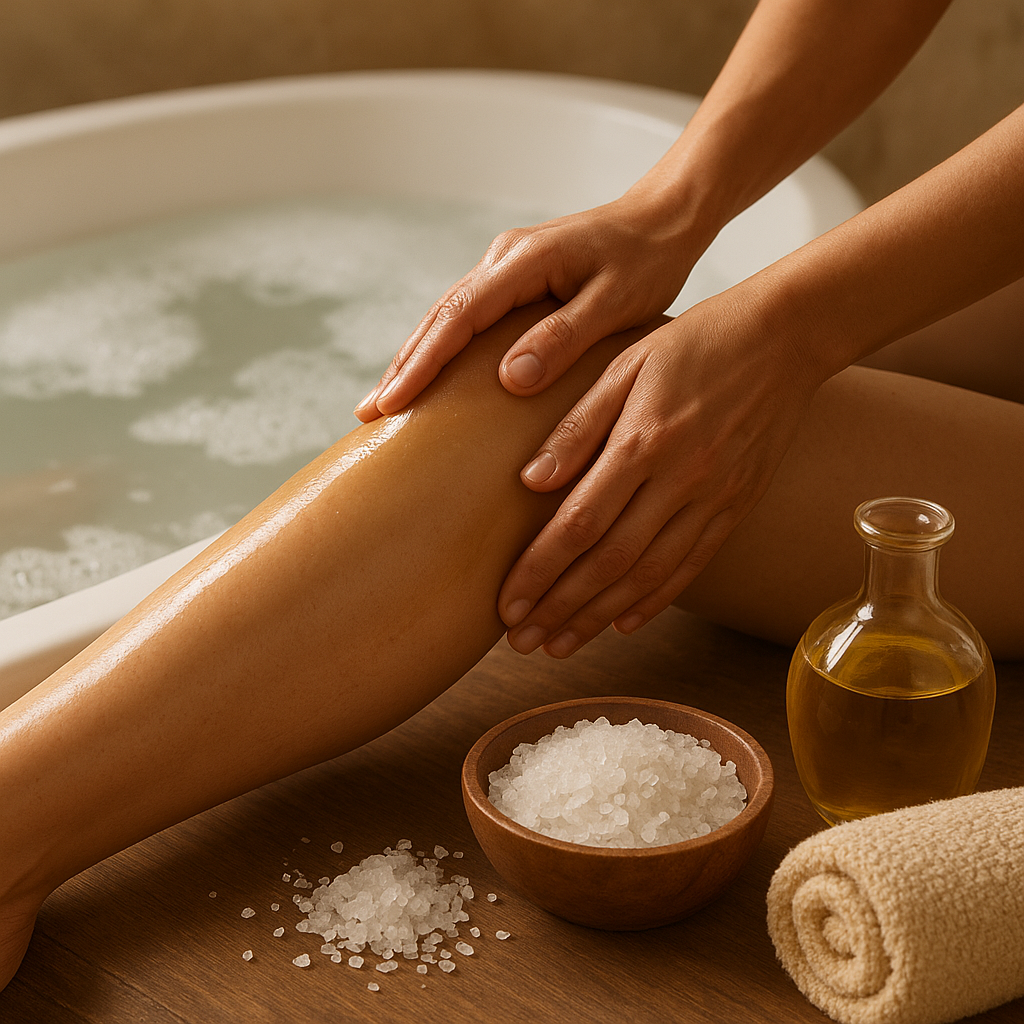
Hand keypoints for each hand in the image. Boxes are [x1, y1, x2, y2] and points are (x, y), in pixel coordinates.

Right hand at [354, 191, 702, 421]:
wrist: (664, 219)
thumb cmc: (648, 260)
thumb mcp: (615, 301)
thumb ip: (563, 337)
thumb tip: (509, 378)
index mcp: (522, 262)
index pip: (458, 318)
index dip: (422, 363)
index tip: (393, 402)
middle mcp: (503, 260)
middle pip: (438, 318)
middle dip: (402, 366)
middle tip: (368, 413)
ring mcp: (505, 268)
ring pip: (446, 317)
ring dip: (414, 358)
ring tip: (386, 401)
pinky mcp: (515, 280)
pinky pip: (466, 317)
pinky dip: (441, 347)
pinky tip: (430, 373)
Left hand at [499, 290, 817, 656]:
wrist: (785, 336)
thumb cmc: (693, 343)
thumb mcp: (626, 364)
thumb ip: (578, 426)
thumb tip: (530, 482)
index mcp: (643, 441)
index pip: (578, 524)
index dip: (538, 571)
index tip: (505, 605)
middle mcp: (680, 479)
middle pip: (610, 562)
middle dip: (560, 608)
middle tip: (522, 640)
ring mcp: (714, 498)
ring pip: (649, 575)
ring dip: (599, 617)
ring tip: (560, 645)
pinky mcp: (736, 507)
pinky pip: (692, 565)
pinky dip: (655, 600)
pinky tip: (621, 622)